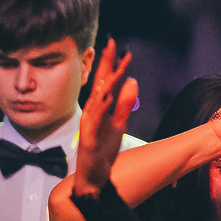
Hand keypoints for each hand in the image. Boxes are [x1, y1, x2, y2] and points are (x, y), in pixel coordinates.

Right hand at [73, 41, 136, 197]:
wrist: (93, 176)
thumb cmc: (103, 149)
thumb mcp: (119, 123)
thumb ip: (125, 103)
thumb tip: (132, 80)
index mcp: (100, 108)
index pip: (107, 82)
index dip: (112, 64)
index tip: (120, 46)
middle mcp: (92, 113)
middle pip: (100, 84)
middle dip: (106, 64)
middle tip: (112, 44)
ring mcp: (89, 125)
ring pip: (97, 100)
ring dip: (106, 83)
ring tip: (116, 66)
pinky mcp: (88, 139)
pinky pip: (94, 122)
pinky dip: (100, 109)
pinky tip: (107, 97)